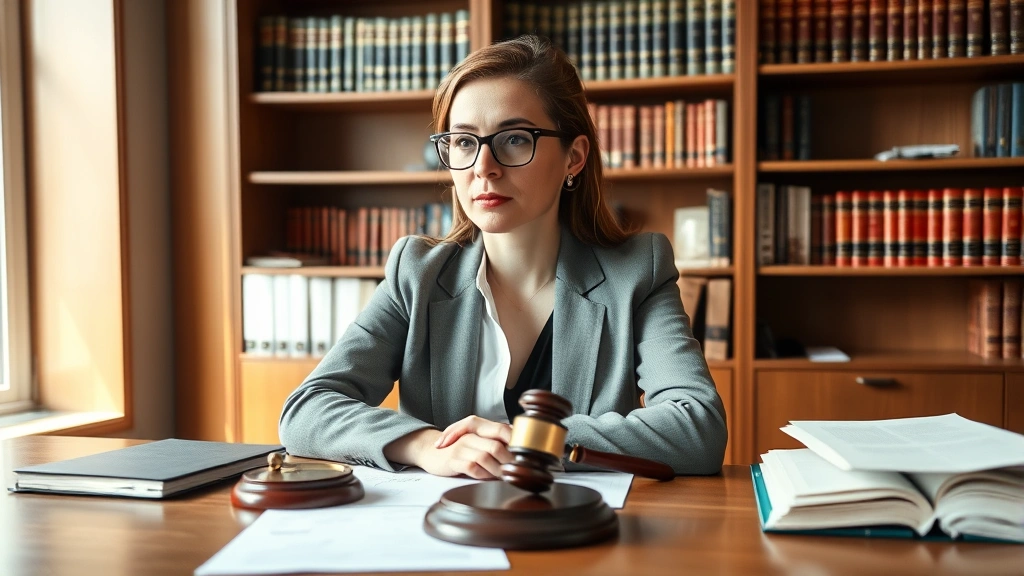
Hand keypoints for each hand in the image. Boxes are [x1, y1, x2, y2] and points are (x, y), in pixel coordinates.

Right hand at [382, 417, 513, 479]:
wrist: (430, 451)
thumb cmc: (458, 448)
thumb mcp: (477, 440)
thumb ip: (494, 440)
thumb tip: (519, 449)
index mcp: (479, 427)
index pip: (503, 429)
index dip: (516, 442)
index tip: (524, 456)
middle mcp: (470, 434)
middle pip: (497, 446)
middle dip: (509, 462)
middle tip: (516, 472)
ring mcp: (461, 446)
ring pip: (486, 458)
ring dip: (497, 471)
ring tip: (502, 477)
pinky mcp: (453, 460)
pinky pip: (472, 468)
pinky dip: (483, 475)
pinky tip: (486, 477)